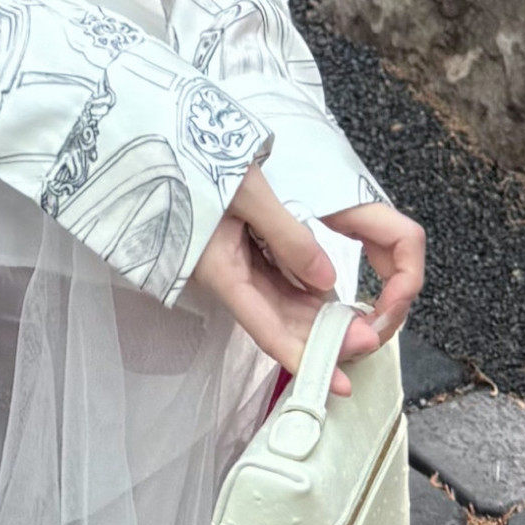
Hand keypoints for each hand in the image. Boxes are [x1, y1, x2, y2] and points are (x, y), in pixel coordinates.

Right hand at [188, 175, 426, 391]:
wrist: (156, 140)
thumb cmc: (192, 160)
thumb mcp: (246, 191)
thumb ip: (287, 235)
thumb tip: (327, 281)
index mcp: (221, 270)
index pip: (268, 330)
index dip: (304, 360)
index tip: (339, 384)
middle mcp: (227, 275)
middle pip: (279, 321)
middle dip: (322, 337)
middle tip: (368, 340)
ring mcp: (232, 263)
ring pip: (281, 301)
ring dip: (317, 316)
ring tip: (359, 322)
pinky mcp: (237, 248)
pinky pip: (275, 278)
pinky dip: (305, 290)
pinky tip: (331, 294)